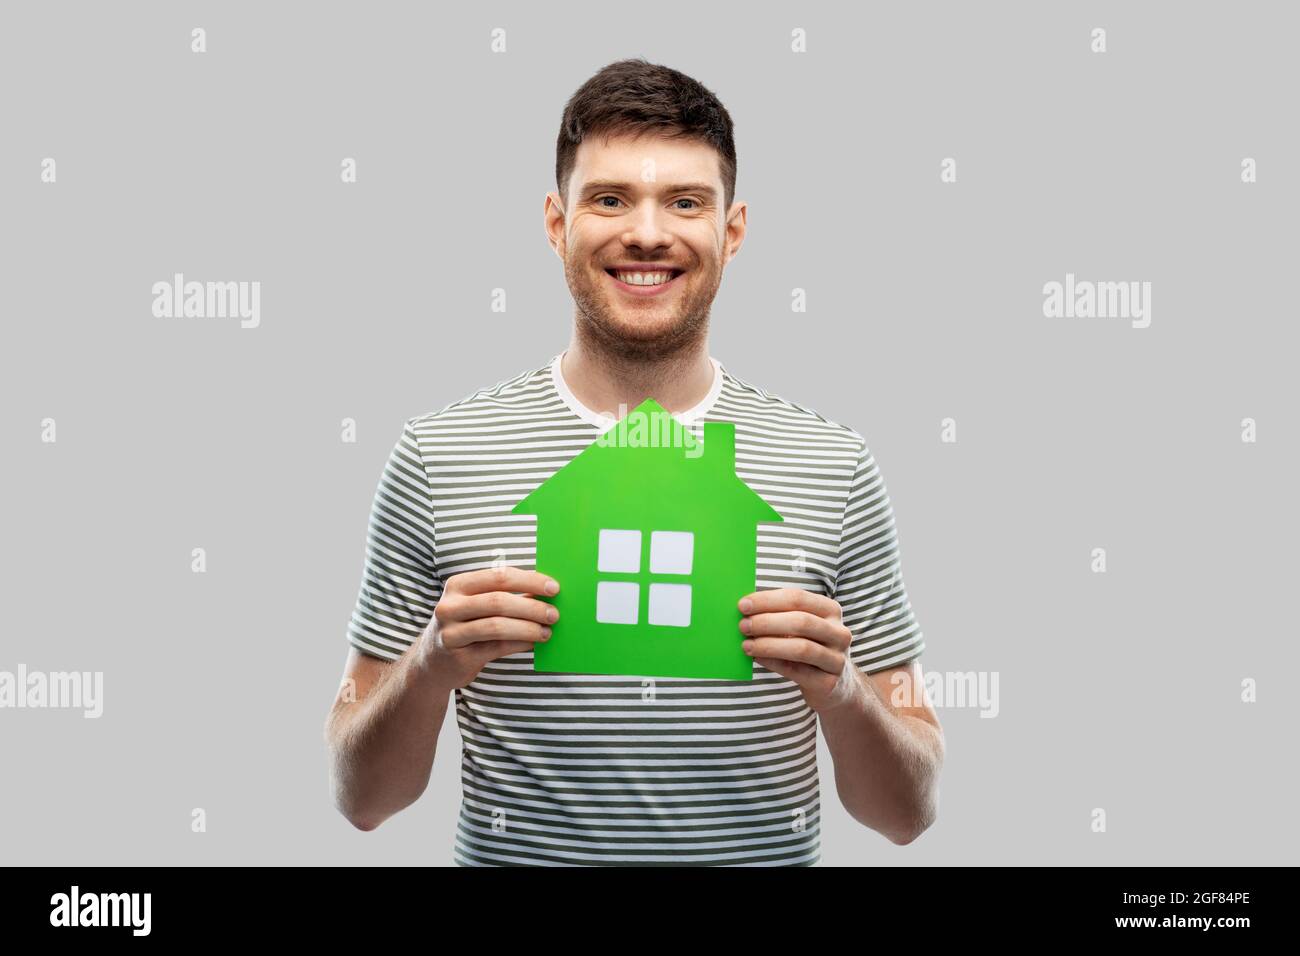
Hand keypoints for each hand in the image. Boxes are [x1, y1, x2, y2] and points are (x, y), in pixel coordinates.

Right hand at [417, 566, 559, 688]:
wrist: (434, 662)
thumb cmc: (465, 625)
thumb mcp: (476, 604)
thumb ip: (504, 595)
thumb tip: (545, 593)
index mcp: (458, 585)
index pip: (499, 577)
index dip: (529, 581)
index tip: (554, 588)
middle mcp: (450, 606)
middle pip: (498, 601)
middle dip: (531, 607)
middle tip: (554, 613)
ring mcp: (451, 632)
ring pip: (497, 626)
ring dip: (528, 628)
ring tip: (547, 631)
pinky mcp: (459, 656)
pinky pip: (496, 647)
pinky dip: (520, 644)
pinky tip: (533, 643)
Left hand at [737, 588, 863, 712]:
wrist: (835, 685)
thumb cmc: (810, 647)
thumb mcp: (801, 627)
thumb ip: (779, 615)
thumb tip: (745, 609)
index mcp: (830, 610)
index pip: (798, 598)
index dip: (768, 600)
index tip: (743, 605)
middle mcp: (839, 632)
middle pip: (801, 621)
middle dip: (767, 622)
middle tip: (743, 626)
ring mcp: (837, 659)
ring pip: (801, 648)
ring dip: (768, 645)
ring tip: (746, 645)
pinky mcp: (829, 683)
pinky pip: (797, 671)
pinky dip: (773, 663)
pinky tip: (757, 659)